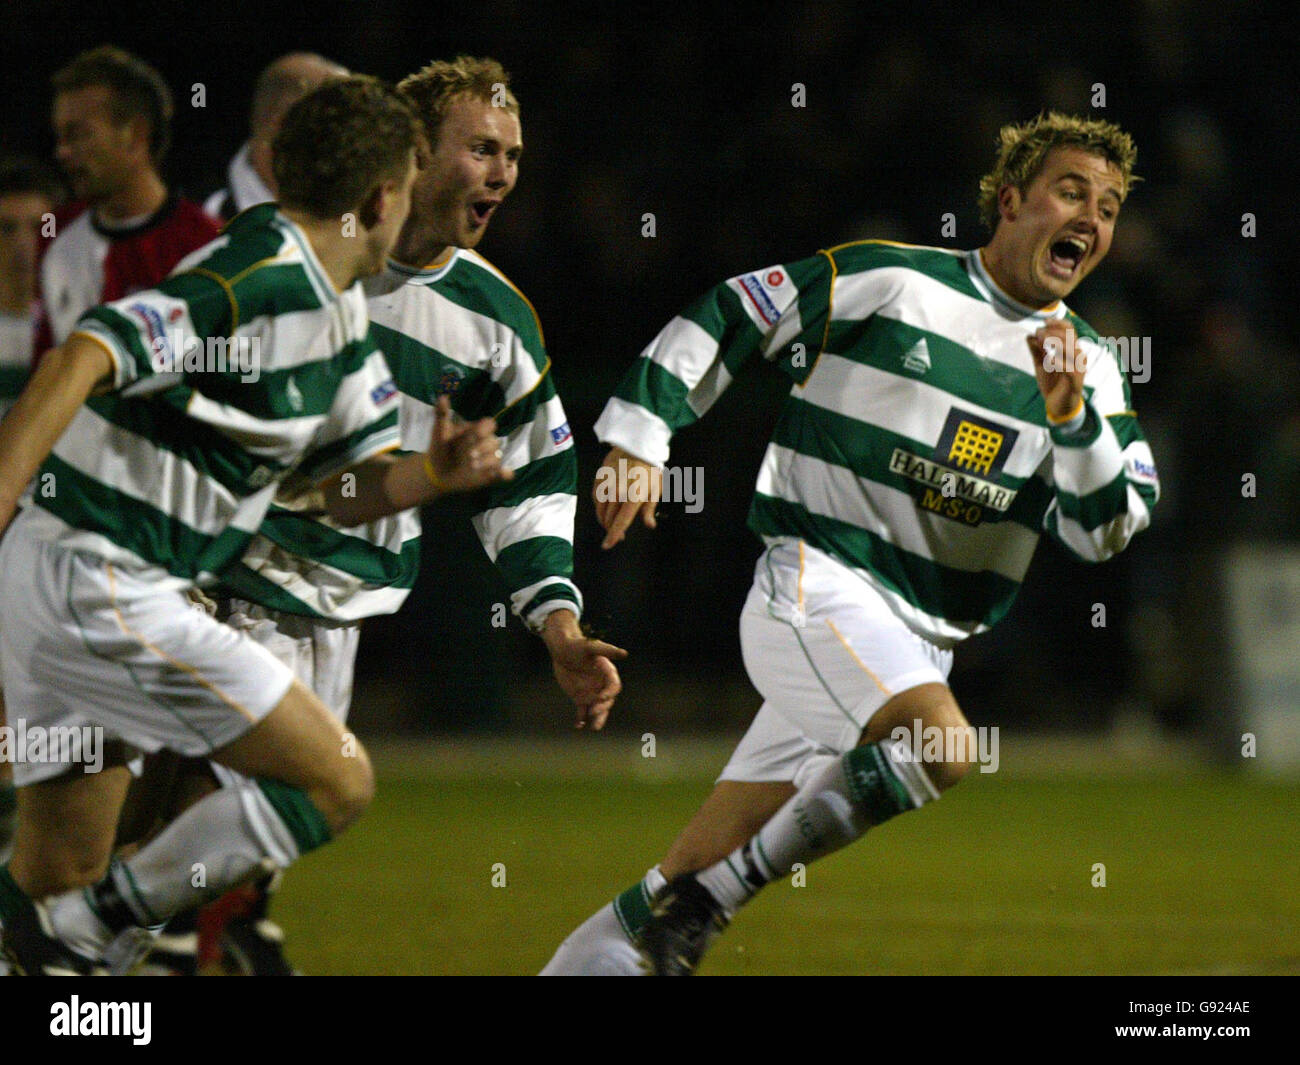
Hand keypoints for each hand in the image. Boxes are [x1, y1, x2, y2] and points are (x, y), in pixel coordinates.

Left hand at [425, 395, 512, 492]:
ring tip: (473, 466)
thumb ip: (442, 414)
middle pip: (494, 441)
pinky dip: (506, 473)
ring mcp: (488, 459)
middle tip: (469, 454)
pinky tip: (504, 473)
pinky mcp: (490, 475)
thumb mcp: (439, 431)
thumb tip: (442, 396)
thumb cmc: (439, 448)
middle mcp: (484, 444)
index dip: (485, 428)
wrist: (436, 472)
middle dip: (483, 447)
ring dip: (487, 461)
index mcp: (476, 431)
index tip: (476, 433)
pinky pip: (503, 474)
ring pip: (497, 457)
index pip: (489, 424)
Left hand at [541, 611, 627, 729]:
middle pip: (607, 700)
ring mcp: (592, 693)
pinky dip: (581, 719)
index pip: (613, 686)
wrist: (562, 650)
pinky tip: (578, 725)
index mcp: (608, 674)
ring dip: (597, 718)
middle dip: (602, 707)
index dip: (609, 693)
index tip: (600, 697)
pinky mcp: (580, 698)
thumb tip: (625, 653)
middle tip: (593, 712)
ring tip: (594, 728)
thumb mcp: (591, 646)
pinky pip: (582, 712)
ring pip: (597, 709)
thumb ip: (608, 651)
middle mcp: (602, 685)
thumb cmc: (578, 645)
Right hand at [593, 446, 659, 548]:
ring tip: (609, 524)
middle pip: (609, 518)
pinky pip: (595, 497)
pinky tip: (603, 509)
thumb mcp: (656, 488)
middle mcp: (618, 491)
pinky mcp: (600, 477)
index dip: (613, 536)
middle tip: (617, 536)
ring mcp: (607, 484)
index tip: (607, 546)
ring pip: (600, 509)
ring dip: (603, 519)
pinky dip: (598, 506)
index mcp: (634, 496)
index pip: (620, 522)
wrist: (637, 444)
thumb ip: (649, 508)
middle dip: (611, 529)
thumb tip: (650, 525)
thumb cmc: (650, 468)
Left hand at [1027, 320, 1086, 422]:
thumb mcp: (1041, 364)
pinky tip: (1049, 360)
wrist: (1058, 406)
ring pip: (1072, 350)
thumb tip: (1029, 336)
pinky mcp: (1076, 382)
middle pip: (1070, 338)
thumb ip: (1036, 351)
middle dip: (1053, 332)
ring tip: (1042, 341)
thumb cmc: (1052, 383)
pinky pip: (1071, 370)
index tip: (1044, 321)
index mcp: (1071, 350)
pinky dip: (1060, 363)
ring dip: (1056, 343)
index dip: (1059, 323)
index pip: (1070, 331)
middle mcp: (1078, 357)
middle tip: (1038, 333)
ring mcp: (1079, 369)